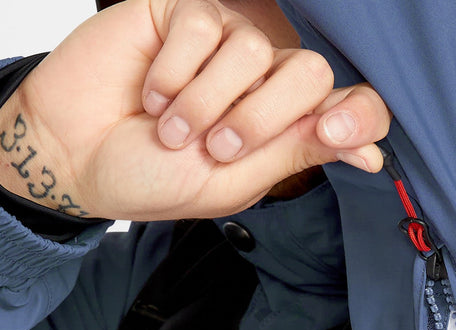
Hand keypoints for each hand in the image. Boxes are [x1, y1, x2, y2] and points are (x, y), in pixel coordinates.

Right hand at [0, 0, 390, 221]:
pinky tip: (152, 92)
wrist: (79, 158)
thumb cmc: (154, 177)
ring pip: (253, 50)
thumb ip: (297, 151)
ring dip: (206, 102)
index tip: (341, 136)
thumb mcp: (236, 180)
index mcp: (286, 126)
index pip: (351, 108)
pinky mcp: (183, 15)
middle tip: (216, 147)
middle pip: (310, 73)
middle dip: (260, 120)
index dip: (360, 117)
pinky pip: (203, 26)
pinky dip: (175, 73)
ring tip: (172, 128)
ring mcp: (225, 44)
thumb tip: (370, 151)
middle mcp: (264, 80)